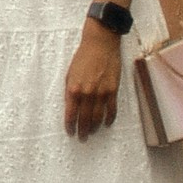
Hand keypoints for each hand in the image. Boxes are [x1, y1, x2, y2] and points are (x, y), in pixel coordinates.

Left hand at [64, 24, 123, 139]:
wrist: (99, 44)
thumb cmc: (82, 57)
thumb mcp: (70, 73)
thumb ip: (70, 90)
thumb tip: (71, 106)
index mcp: (73, 88)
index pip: (70, 113)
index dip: (70, 125)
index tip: (70, 132)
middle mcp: (87, 93)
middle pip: (85, 119)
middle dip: (82, 130)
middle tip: (82, 138)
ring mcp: (101, 93)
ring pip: (98, 117)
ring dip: (94, 127)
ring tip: (92, 132)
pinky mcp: (113, 90)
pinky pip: (111, 110)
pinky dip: (109, 119)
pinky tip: (106, 124)